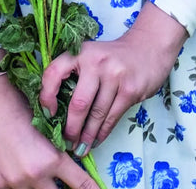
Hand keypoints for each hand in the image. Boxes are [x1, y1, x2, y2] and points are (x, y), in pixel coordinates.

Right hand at [0, 74, 98, 188]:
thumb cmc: (22, 107)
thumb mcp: (48, 129)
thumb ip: (58, 152)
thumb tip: (70, 162)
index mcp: (52, 159)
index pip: (80, 184)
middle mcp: (35, 175)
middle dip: (64, 188)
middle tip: (65, 180)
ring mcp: (15, 183)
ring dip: (43, 185)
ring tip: (41, 171)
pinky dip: (23, 184)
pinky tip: (22, 170)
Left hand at [39, 1, 187, 154]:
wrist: (149, 47)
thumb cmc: (113, 56)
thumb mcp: (91, 55)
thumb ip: (75, 75)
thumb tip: (56, 111)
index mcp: (81, 52)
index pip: (54, 73)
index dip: (46, 96)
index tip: (48, 114)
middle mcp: (97, 61)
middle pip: (78, 103)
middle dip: (71, 128)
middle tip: (66, 142)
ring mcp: (115, 75)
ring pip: (96, 114)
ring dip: (87, 136)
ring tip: (80, 148)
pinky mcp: (130, 89)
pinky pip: (112, 117)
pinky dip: (102, 133)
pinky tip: (96, 141)